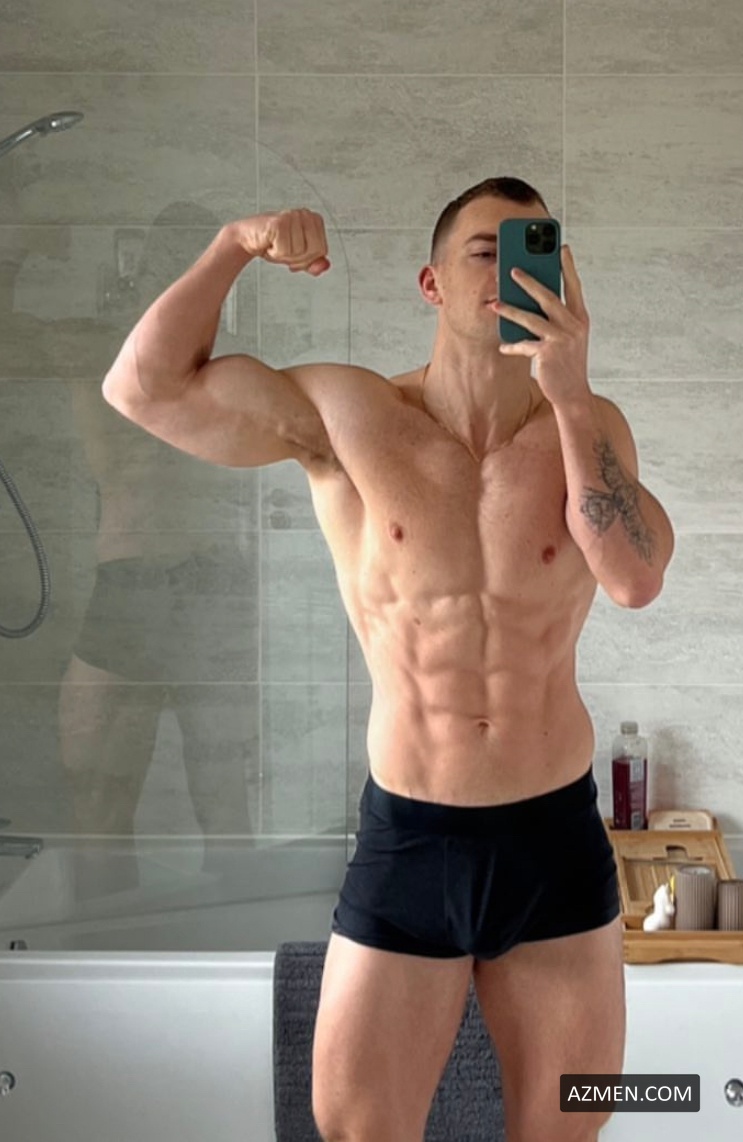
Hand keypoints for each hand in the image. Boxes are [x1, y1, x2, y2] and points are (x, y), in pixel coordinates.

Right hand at [232, 209, 330, 275]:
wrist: (249, 238)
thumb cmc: (273, 243)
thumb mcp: (298, 256)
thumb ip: (313, 263)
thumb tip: (324, 266)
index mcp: (315, 220)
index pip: (322, 251)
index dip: (307, 259)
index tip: (294, 252)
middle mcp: (305, 214)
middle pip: (314, 252)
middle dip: (297, 259)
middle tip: (284, 249)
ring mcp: (293, 216)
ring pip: (299, 252)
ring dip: (284, 255)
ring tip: (275, 244)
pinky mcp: (280, 222)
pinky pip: (285, 250)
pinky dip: (275, 253)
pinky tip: (270, 242)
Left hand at [491, 245, 589, 406]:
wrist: (573, 394)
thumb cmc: (567, 364)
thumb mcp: (569, 338)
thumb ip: (558, 319)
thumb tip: (535, 300)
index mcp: (580, 318)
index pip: (574, 286)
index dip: (568, 266)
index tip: (562, 247)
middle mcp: (573, 325)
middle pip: (548, 296)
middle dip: (529, 281)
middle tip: (512, 269)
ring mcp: (561, 340)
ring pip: (531, 319)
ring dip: (510, 310)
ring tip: (494, 304)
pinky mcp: (548, 354)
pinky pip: (525, 345)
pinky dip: (513, 345)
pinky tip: (503, 345)